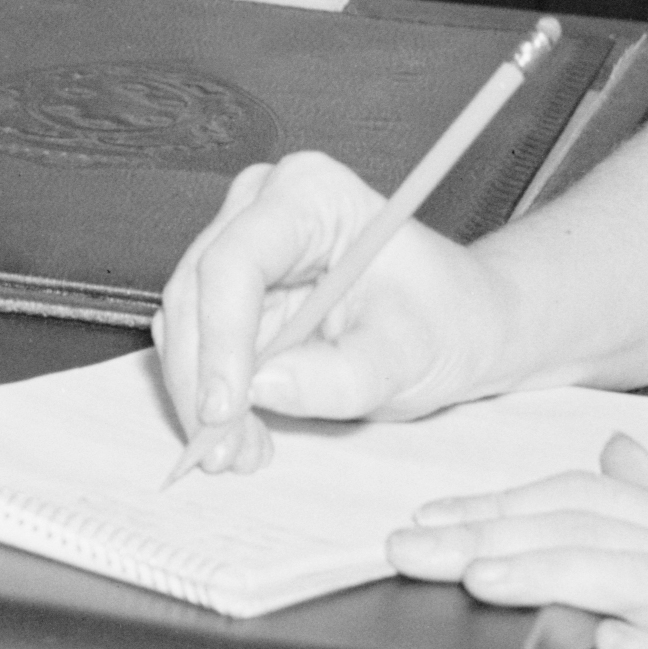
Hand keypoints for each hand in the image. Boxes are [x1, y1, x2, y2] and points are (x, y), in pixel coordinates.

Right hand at [152, 149, 508, 477]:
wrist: (461, 325)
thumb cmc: (449, 322)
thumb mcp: (411, 355)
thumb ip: (342, 375)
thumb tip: (259, 390)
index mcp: (310, 194)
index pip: (235, 262)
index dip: (221, 339)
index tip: (225, 412)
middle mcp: (259, 208)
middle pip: (196, 294)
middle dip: (203, 380)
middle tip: (225, 453)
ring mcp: (240, 246)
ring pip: (185, 325)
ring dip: (202, 396)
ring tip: (244, 454)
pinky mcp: (233, 291)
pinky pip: (200, 345)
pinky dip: (213, 396)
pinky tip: (247, 436)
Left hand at [389, 439, 647, 648]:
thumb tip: (614, 457)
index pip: (593, 504)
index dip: (505, 505)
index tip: (430, 518)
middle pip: (599, 531)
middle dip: (498, 530)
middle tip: (414, 542)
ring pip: (644, 582)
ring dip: (555, 572)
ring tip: (480, 576)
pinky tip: (611, 643)